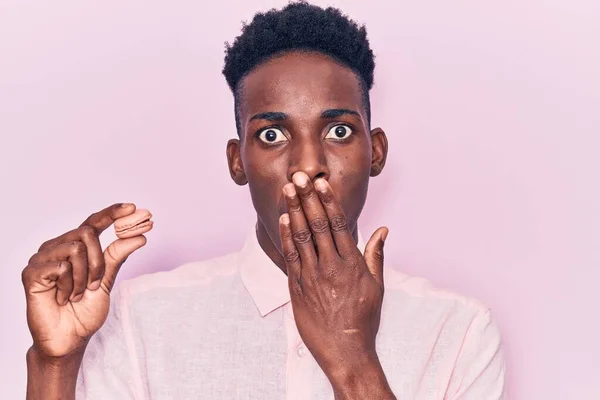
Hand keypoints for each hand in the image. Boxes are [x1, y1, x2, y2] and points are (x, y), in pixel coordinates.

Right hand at [22, 203, 148, 359]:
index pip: (93, 222)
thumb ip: (118, 255)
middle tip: (95, 285)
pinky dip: (70, 285)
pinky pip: (61, 266)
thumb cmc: (85, 311)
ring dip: (84, 276)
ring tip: (77, 294)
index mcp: (75, 247)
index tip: (132, 207)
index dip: (112, 213)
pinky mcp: (31, 273)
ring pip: (75, 248)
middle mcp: (57, 247)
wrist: (70, 339)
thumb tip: (140, 234)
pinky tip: (62, 298)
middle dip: (98, 260)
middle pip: (86, 232)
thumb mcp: (107, 280)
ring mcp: (41, 258)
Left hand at [279, 172, 392, 396]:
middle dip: (308, 198)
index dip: (328, 201)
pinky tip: (283, 219)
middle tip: (300, 176)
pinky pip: (290, 257)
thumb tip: (383, 229)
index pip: (339, 225)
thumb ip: (376, 255)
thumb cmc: (364, 319)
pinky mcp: (298, 288)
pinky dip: (286, 237)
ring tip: (288, 189)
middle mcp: (331, 267)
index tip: (321, 183)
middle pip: (318, 225)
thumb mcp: (377, 286)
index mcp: (352, 264)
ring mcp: (312, 277)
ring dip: (294, 211)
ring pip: (302, 237)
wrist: (346, 351)